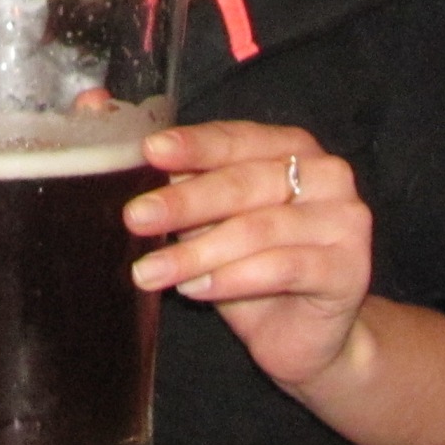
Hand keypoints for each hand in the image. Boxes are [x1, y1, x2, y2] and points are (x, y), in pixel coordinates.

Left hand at [126, 121, 373, 391]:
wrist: (305, 337)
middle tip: (135, 218)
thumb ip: (170, 174)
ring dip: (196, 252)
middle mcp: (326, 174)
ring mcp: (344, 219)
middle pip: (243, 182)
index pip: (236, 138)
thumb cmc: (252, 269)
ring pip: (257, 229)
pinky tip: (196, 290)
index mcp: (291, 147)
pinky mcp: (349, 268)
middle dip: (183, 202)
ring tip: (151, 272)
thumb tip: (94, 107)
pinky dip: (232, 279)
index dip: (193, 145)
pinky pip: (282, 268)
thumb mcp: (208, 221)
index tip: (149, 152)